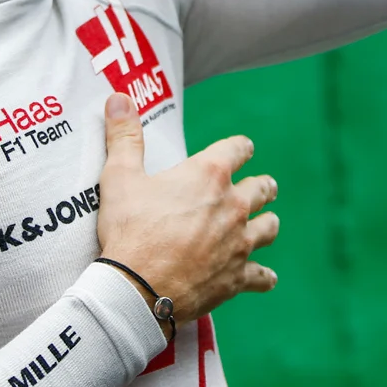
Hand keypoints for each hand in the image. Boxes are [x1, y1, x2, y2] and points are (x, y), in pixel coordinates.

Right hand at [95, 92, 278, 334]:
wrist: (137, 289)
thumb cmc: (129, 230)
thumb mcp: (119, 177)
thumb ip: (124, 136)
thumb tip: (118, 97)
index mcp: (209, 175)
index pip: (238, 148)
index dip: (239, 147)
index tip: (240, 149)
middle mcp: (233, 205)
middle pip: (262, 187)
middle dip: (261, 185)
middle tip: (260, 187)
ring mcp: (240, 242)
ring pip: (269, 227)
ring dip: (265, 223)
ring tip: (262, 224)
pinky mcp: (238, 277)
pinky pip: (262, 276)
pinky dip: (263, 276)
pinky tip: (265, 278)